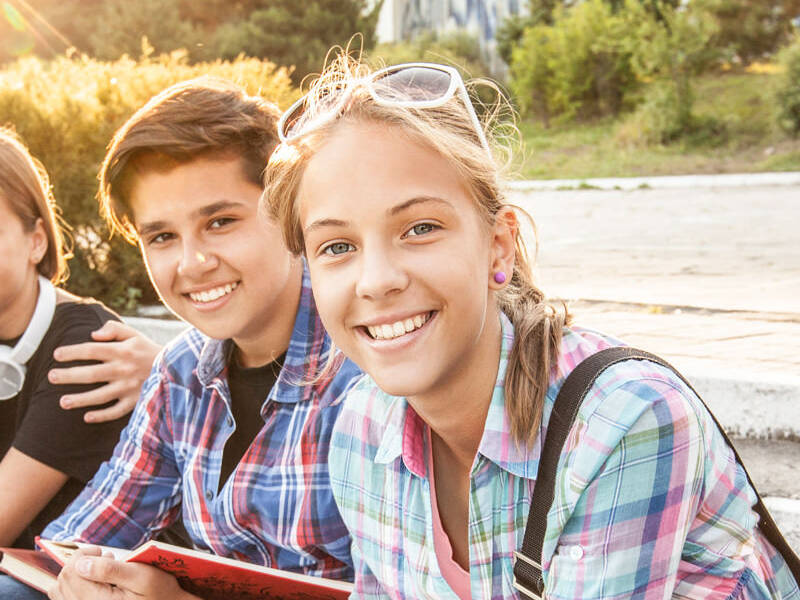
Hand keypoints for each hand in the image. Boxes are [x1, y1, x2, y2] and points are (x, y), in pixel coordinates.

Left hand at [48, 321, 161, 422]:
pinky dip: (102, 415)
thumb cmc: (148, 350)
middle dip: (69, 376)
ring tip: (62, 402)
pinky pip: (117, 411)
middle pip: (92, 373)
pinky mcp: (136, 401)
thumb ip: (114, 329)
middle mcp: (124, 369)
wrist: (176, 367)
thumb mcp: (134, 334)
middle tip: (51, 377)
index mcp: (122, 351)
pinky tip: (87, 417)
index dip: (72, 352)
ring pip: (101, 395)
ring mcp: (130, 387)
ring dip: (81, 399)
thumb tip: (93, 334)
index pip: (92, 350)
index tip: (56, 354)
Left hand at [48, 547, 198, 599]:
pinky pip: (66, 599)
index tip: (102, 550)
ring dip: (75, 575)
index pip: (71, 573)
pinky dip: (73, 586)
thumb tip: (81, 563)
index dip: (83, 554)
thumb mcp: (142, 576)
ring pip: (59, 591)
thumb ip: (110, 570)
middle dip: (79, 564)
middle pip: (63, 581)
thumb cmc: (160, 592)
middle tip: (104, 558)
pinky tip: (93, 581)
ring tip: (98, 571)